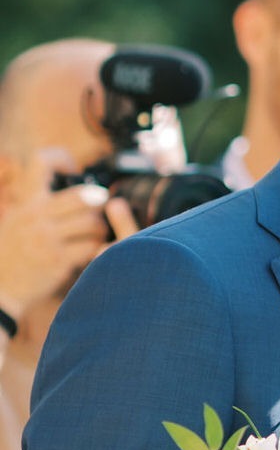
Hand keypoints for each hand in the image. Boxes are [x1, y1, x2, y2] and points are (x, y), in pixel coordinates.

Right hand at [0, 150, 130, 321]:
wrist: (0, 290)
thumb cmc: (11, 254)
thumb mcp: (15, 221)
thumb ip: (38, 205)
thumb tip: (72, 190)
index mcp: (26, 203)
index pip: (40, 163)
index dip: (60, 158)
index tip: (71, 167)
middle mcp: (36, 217)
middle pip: (82, 196)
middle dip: (97, 201)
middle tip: (100, 208)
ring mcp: (48, 239)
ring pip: (91, 222)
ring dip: (99, 228)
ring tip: (96, 233)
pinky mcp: (59, 261)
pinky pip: (91, 247)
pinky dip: (96, 248)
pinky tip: (92, 251)